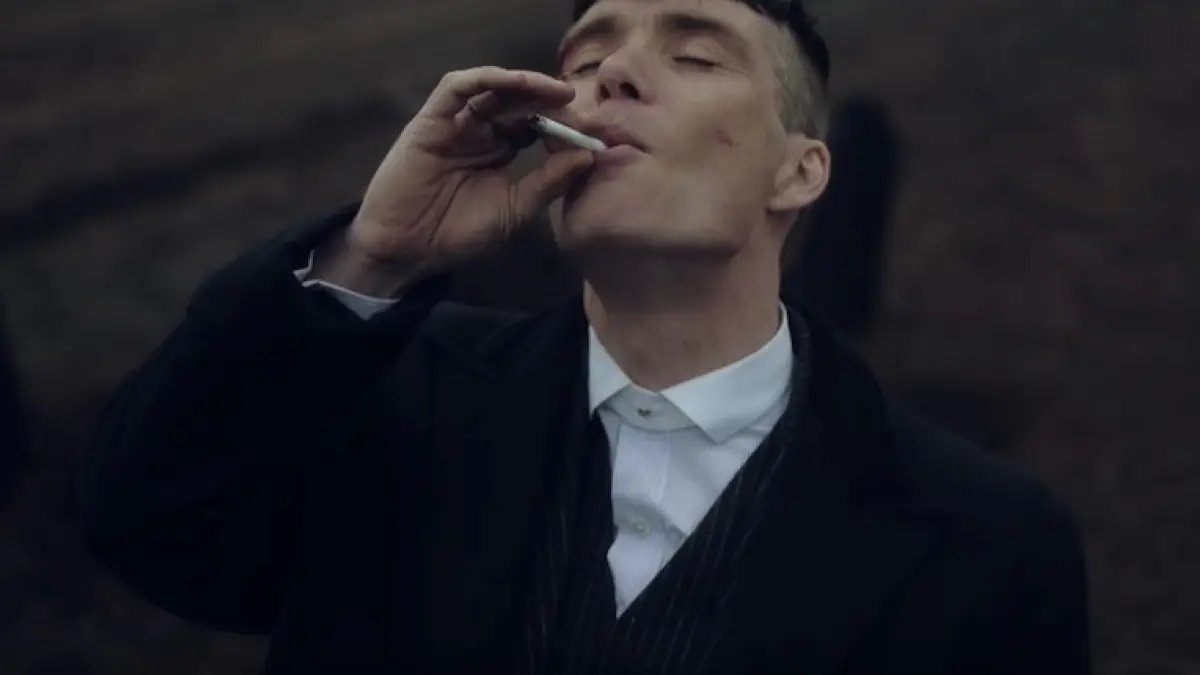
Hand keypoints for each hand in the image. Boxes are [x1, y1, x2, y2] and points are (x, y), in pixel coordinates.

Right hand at [325, 67, 595, 291]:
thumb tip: (588, 155)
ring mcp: (455, 124)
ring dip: (523, 84)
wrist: (408, 250)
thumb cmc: (458, 233)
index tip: (589, 129)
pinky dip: (484, 79)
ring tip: (554, 91)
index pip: (535, 124)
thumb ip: (548, 182)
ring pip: (491, 87)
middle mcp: (478, 131)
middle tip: (576, 102)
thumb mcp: (515, 209)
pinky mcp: (430, 121)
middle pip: (517, 101)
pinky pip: (456, 88)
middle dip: (548, 98)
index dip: (561, 122)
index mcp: (499, 151)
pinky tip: (513, 83)